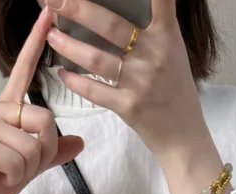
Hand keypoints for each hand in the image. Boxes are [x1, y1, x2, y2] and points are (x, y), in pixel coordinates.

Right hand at [0, 6, 85, 193]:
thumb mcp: (31, 166)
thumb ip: (53, 152)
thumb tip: (79, 143)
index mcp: (8, 108)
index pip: (23, 69)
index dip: (35, 41)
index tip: (47, 13)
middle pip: (45, 121)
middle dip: (44, 153)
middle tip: (23, 167)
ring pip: (33, 147)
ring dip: (28, 170)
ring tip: (8, 173)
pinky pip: (17, 162)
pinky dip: (15, 178)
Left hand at [42, 0, 224, 193]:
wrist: (183, 136)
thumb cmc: (176, 90)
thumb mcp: (174, 52)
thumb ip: (156, 28)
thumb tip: (125, 8)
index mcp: (167, 36)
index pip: (161, 1)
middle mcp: (154, 55)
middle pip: (111, 26)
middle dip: (78, 9)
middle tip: (55, 0)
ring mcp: (140, 82)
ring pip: (96, 58)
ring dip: (68, 45)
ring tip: (52, 35)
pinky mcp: (128, 106)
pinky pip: (94, 90)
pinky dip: (74, 81)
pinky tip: (63, 72)